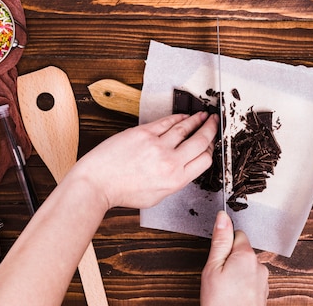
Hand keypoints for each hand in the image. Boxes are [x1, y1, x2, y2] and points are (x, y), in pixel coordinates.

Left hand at [69, 111, 217, 208]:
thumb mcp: (156, 196)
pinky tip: (183, 116)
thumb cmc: (122, 191)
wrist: (98, 182)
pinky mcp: (144, 133)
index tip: (210, 143)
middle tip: (214, 122)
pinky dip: (178, 118)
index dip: (210, 150)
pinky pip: (167, 122)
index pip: (204, 160)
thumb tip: (184, 167)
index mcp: (175, 180)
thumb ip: (174, 181)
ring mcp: (157, 146)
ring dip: (197, 120)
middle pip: (200, 141)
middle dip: (210, 130)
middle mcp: (170, 162)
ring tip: (203, 116)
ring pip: (185, 128)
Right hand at [201, 211, 268, 305]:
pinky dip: (241, 285)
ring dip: (236, 273)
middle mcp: (260, 265)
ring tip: (224, 289)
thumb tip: (223, 216)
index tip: (217, 257)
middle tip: (218, 276)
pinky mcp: (263, 293)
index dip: (224, 244)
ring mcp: (263, 281)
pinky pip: (251, 281)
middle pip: (242, 251)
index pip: (237, 234)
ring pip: (246, 267)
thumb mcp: (213, 267)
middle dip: (230, 259)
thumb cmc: (220, 302)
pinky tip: (232, 295)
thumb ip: (220, 240)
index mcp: (247, 255)